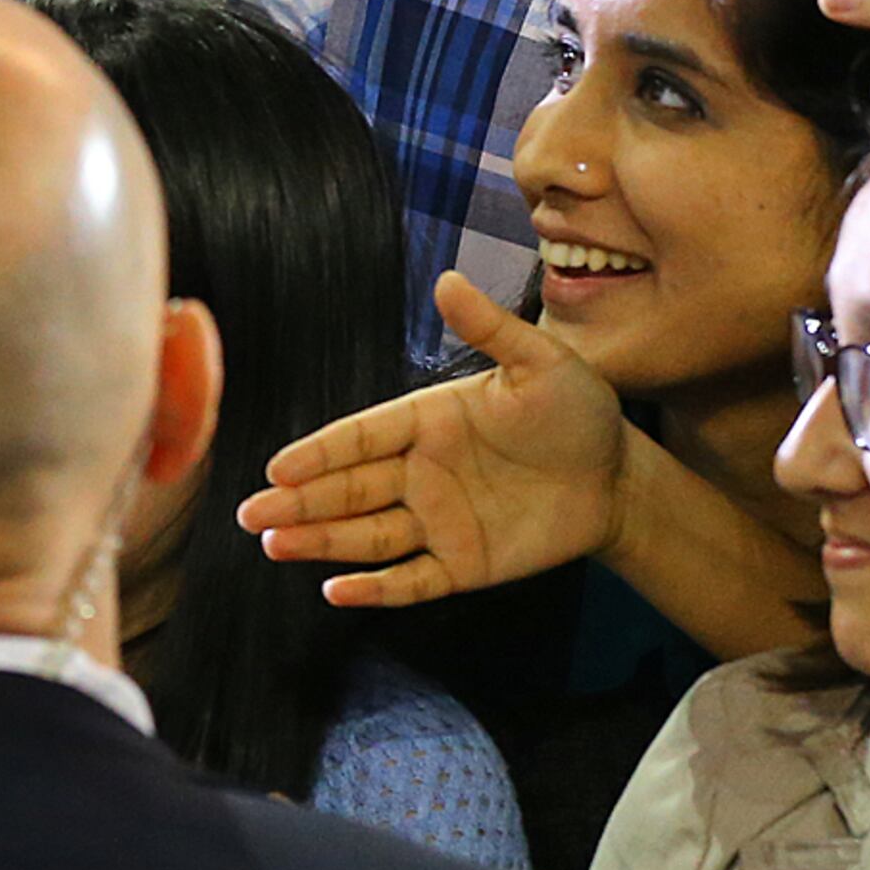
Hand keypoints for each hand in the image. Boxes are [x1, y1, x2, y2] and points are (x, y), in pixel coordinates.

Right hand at [236, 270, 631, 604]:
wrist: (619, 475)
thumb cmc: (578, 410)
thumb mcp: (540, 362)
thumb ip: (490, 328)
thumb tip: (446, 279)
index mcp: (428, 420)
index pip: (361, 437)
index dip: (318, 453)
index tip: (276, 467)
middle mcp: (421, 470)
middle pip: (348, 489)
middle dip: (298, 502)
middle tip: (250, 514)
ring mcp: (438, 520)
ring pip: (366, 534)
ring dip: (320, 541)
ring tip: (273, 545)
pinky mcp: (463, 564)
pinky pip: (411, 579)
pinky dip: (374, 588)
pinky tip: (335, 590)